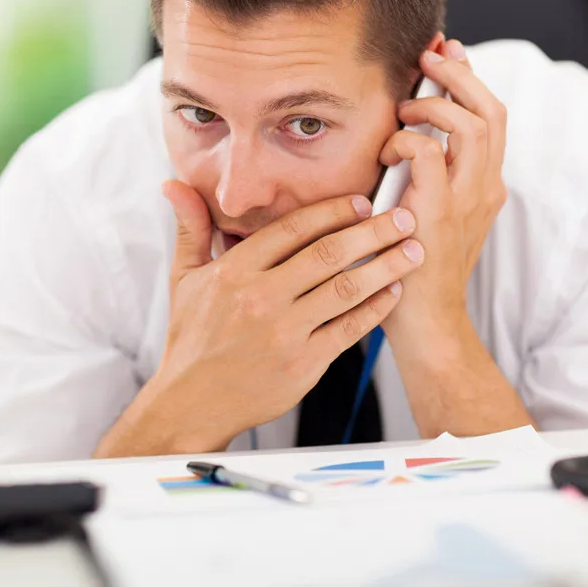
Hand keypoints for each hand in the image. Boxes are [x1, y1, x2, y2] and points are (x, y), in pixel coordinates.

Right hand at [138, 181, 424, 452]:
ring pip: (347, 288)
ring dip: (386, 265)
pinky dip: (375, 308)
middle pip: (329, 253)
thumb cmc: (192, 339)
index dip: (333, 211)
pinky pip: (349, 328)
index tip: (362, 202)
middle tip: (404, 216)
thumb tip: (174, 185)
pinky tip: (393, 292)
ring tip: (413, 250)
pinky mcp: (303, 363)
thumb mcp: (184, 279)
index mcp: (235, 271)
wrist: (192, 403)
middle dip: (374, 231)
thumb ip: (190, 229)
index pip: (294, 228)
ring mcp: (285, 332)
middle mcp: (262, 298)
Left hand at [381, 39, 507, 332]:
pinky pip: (428, 153)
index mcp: (485, 185)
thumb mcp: (428, 213)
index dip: (471, 78)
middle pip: (491, 110)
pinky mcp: (440, 212)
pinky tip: (386, 152)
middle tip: (430, 56)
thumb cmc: (415, 268)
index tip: (447, 53)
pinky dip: (405, 141)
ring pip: (471, 124)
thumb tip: (403, 135)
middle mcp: (486, 187)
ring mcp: (468, 200)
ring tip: (404, 105)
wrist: (427, 322)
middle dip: (459, 74)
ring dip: (434, 103)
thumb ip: (425, 177)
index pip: (490, 117)